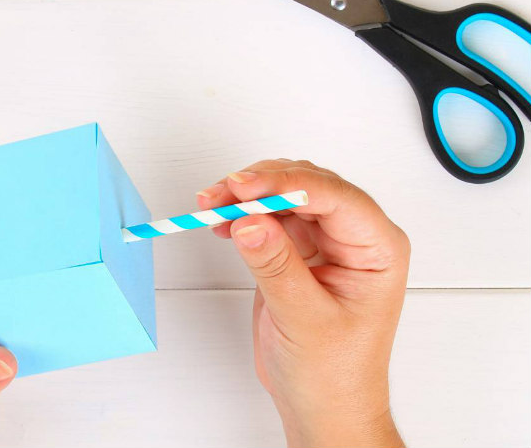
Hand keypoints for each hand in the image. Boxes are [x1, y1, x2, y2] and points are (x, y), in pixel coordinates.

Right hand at [197, 160, 408, 447]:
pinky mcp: (295, 252)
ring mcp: (322, 243)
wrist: (320, 405)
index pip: (335, 197)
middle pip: (307, 188)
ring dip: (246, 196)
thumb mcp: (305, 320)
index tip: (246, 188)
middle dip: (262, 185)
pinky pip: (268, 219)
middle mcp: (352, 238)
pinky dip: (242, 215)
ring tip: (214, 205)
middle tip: (223, 194)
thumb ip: (277, 266)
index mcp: (376, 249)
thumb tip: (249, 221)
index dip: (288, 184)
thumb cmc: (335, 374)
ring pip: (284, 197)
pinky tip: (222, 222)